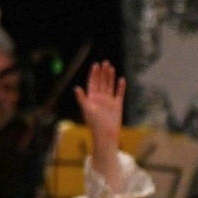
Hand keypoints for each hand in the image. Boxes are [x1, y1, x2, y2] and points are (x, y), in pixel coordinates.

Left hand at [74, 61, 125, 189]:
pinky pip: (119, 93)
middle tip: (105, 63)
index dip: (94, 74)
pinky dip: (121, 87)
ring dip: (110, 77)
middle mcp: (100, 98)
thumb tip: (76, 88)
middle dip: (103, 73)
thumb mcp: (87, 109)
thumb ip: (82, 98)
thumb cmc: (94, 123)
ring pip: (110, 86)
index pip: (93, 83)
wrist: (106, 134)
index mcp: (91, 98)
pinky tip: (121, 79)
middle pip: (102, 82)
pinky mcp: (117, 105)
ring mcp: (109, 101)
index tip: (95, 65)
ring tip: (111, 67)